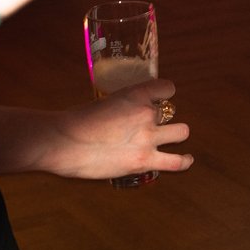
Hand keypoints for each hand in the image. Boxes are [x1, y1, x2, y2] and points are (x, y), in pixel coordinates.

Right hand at [40, 78, 192, 180]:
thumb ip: (121, 107)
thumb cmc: (75, 122)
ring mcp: (148, 137)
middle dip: (162, 118)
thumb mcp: (103, 102)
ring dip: (175, 134)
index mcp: (136, 93)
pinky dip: (184, 160)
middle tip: (148, 126)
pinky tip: (186, 159)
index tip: (158, 99)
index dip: (163, 94)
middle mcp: (146, 113)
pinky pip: (177, 162)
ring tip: (170, 138)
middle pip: (170, 112)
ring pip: (182, 132)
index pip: (167, 88)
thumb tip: (126, 117)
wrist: (63, 142)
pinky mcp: (145, 160)